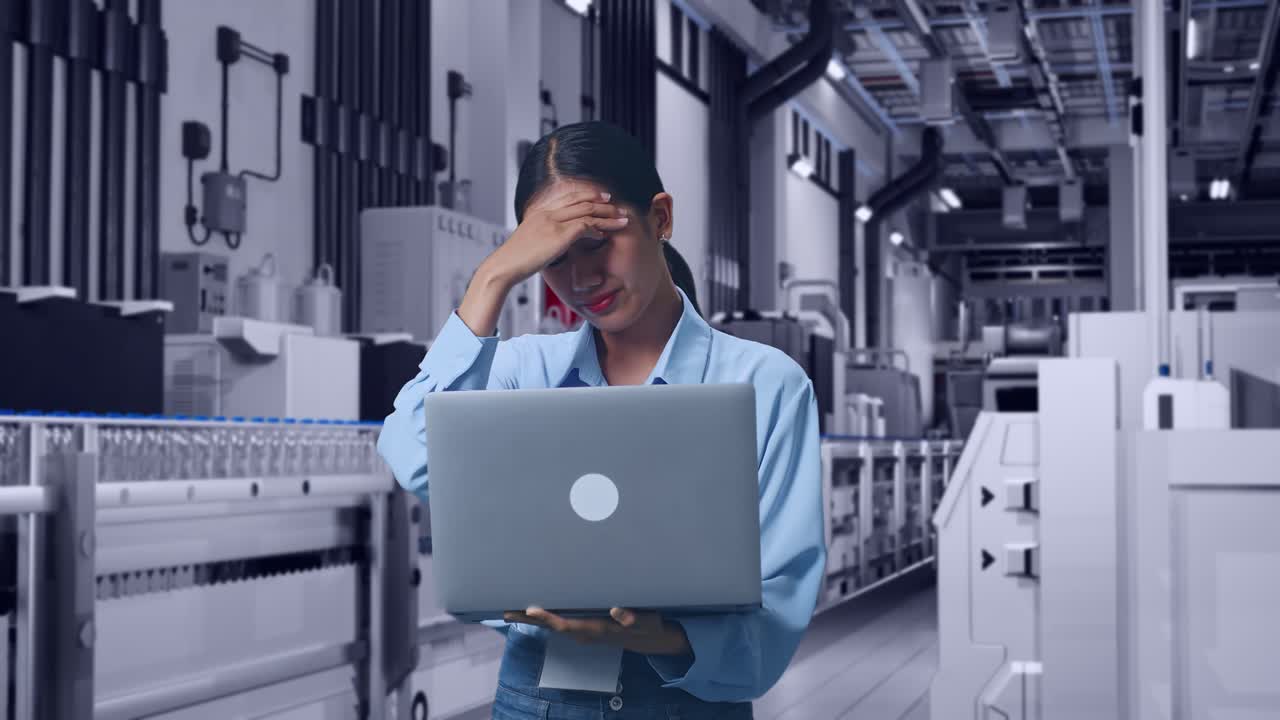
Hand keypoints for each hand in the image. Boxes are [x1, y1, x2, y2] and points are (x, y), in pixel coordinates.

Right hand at [481, 188, 629, 287]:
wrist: (503, 267)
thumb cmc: (514, 261)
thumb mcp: (528, 243)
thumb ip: (542, 238)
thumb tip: (549, 244)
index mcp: (540, 212)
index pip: (569, 197)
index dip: (589, 195)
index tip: (603, 197)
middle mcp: (547, 213)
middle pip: (582, 201)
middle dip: (604, 203)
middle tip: (619, 207)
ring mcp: (553, 222)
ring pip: (588, 213)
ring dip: (608, 217)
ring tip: (623, 220)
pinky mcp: (558, 235)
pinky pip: (585, 227)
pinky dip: (597, 230)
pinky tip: (605, 235)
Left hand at [503, 606, 690, 655]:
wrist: (648, 638)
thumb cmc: (647, 625)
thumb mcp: (647, 621)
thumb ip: (633, 617)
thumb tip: (618, 612)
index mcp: (597, 629)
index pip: (567, 625)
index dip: (548, 618)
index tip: (531, 610)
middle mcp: (586, 632)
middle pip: (552, 627)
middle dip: (529, 619)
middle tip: (505, 610)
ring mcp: (583, 631)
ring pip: (553, 625)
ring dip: (531, 619)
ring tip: (508, 609)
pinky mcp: (583, 627)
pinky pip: (558, 622)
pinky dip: (543, 617)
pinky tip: (530, 611)